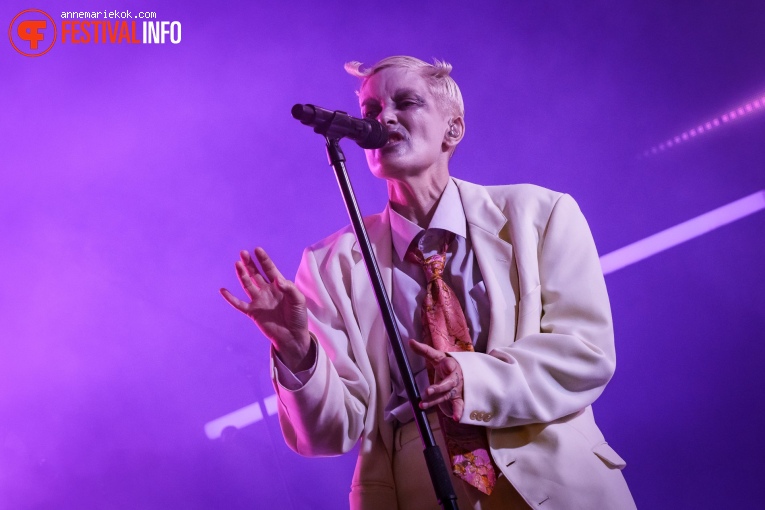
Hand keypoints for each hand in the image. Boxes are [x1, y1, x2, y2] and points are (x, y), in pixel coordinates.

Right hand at [220, 247, 309, 369]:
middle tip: (243, 252)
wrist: (293, 337)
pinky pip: (239, 304)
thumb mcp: (298, 300)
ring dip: (242, 274)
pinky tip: (223, 290)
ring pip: (247, 284)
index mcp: (280, 286)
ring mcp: (259, 301)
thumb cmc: (298, 317)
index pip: (270, 269)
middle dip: (250, 263)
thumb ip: (289, 288)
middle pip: (256, 274)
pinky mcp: (253, 312)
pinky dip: (230, 298)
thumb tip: (276, 279)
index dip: (264, 260)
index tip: (257, 250)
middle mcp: (267, 291)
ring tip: (237, 263)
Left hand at [409, 340, 464, 420]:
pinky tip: (456, 418)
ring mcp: (456, 389)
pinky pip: (459, 405)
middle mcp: (454, 378)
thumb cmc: (446, 364)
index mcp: (450, 365)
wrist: (463, 373)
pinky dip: (458, 412)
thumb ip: (424, 350)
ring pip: (446, 396)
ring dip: (435, 401)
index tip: (445, 364)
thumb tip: (409, 341)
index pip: (449, 364)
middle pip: (447, 383)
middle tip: (427, 391)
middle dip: (438, 387)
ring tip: (423, 405)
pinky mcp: (458, 398)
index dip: (447, 365)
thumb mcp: (436, 356)